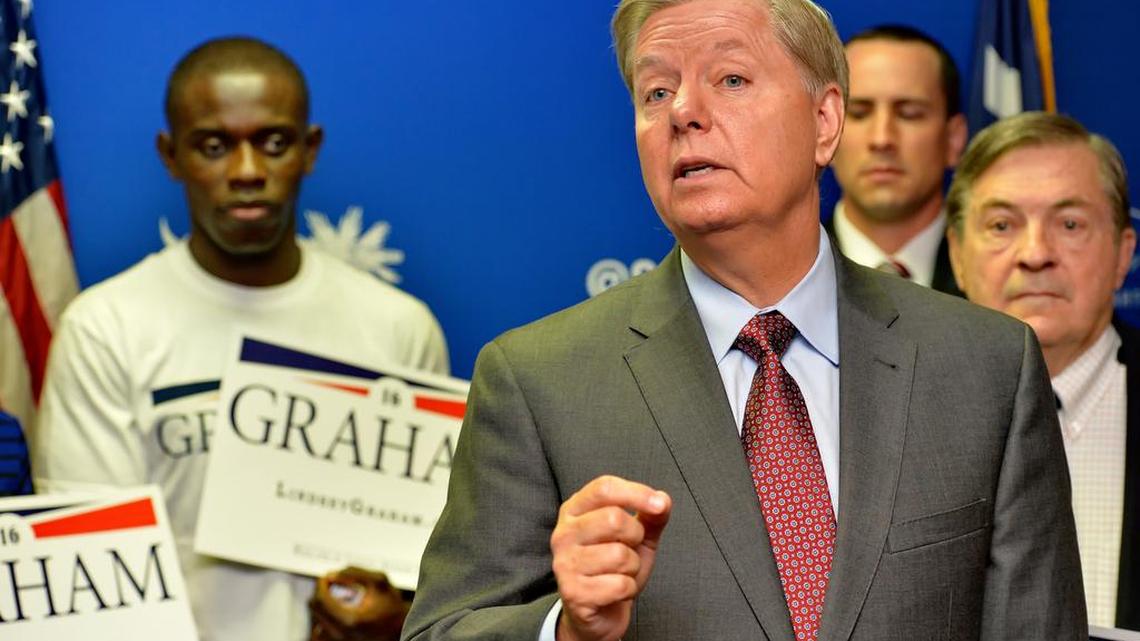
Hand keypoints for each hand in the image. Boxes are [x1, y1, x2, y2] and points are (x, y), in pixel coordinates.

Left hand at [309, 566, 406, 640]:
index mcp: (350, 619)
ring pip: (317, 618)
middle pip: (315, 609)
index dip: (321, 584)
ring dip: (323, 604)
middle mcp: (341, 634)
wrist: (401, 628)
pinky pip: (322, 628)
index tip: (327, 577)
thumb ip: (355, 573)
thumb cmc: (393, 607)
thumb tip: (332, 575)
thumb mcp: (379, 581)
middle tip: (332, 584)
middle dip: (321, 592)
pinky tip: (338, 610)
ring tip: (338, 597)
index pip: (321, 599)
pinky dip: (326, 616)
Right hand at [550, 475, 671, 640]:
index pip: (604, 488)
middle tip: (629, 549)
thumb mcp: (636, 538)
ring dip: (632, 567)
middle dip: (636, 537)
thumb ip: (651, 516)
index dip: (636, 493)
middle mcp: (564, 534)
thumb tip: (663, 500)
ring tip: (620, 573)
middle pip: (614, 519)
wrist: (598, 614)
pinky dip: (628, 590)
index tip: (659, 505)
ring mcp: (565, 564)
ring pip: (620, 555)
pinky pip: (620, 585)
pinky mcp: (573, 593)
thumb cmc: (613, 569)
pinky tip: (615, 592)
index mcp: (575, 511)